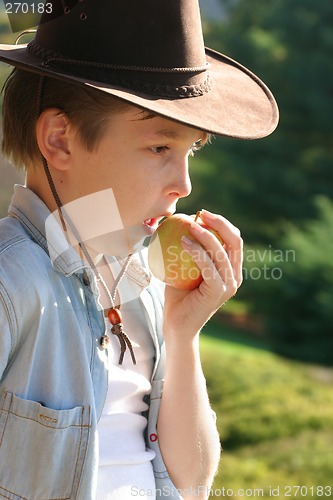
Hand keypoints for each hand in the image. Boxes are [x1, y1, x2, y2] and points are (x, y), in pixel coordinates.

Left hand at [163, 209, 242, 339]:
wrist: (177, 326)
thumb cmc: (178, 296)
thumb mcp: (184, 267)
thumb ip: (188, 249)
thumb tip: (180, 223)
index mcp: (231, 270)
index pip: (234, 239)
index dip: (222, 223)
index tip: (202, 213)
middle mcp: (235, 276)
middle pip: (235, 241)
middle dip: (220, 223)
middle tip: (201, 213)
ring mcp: (229, 285)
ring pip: (222, 252)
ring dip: (206, 235)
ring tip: (189, 225)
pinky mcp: (218, 292)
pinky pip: (208, 266)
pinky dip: (196, 251)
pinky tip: (182, 242)